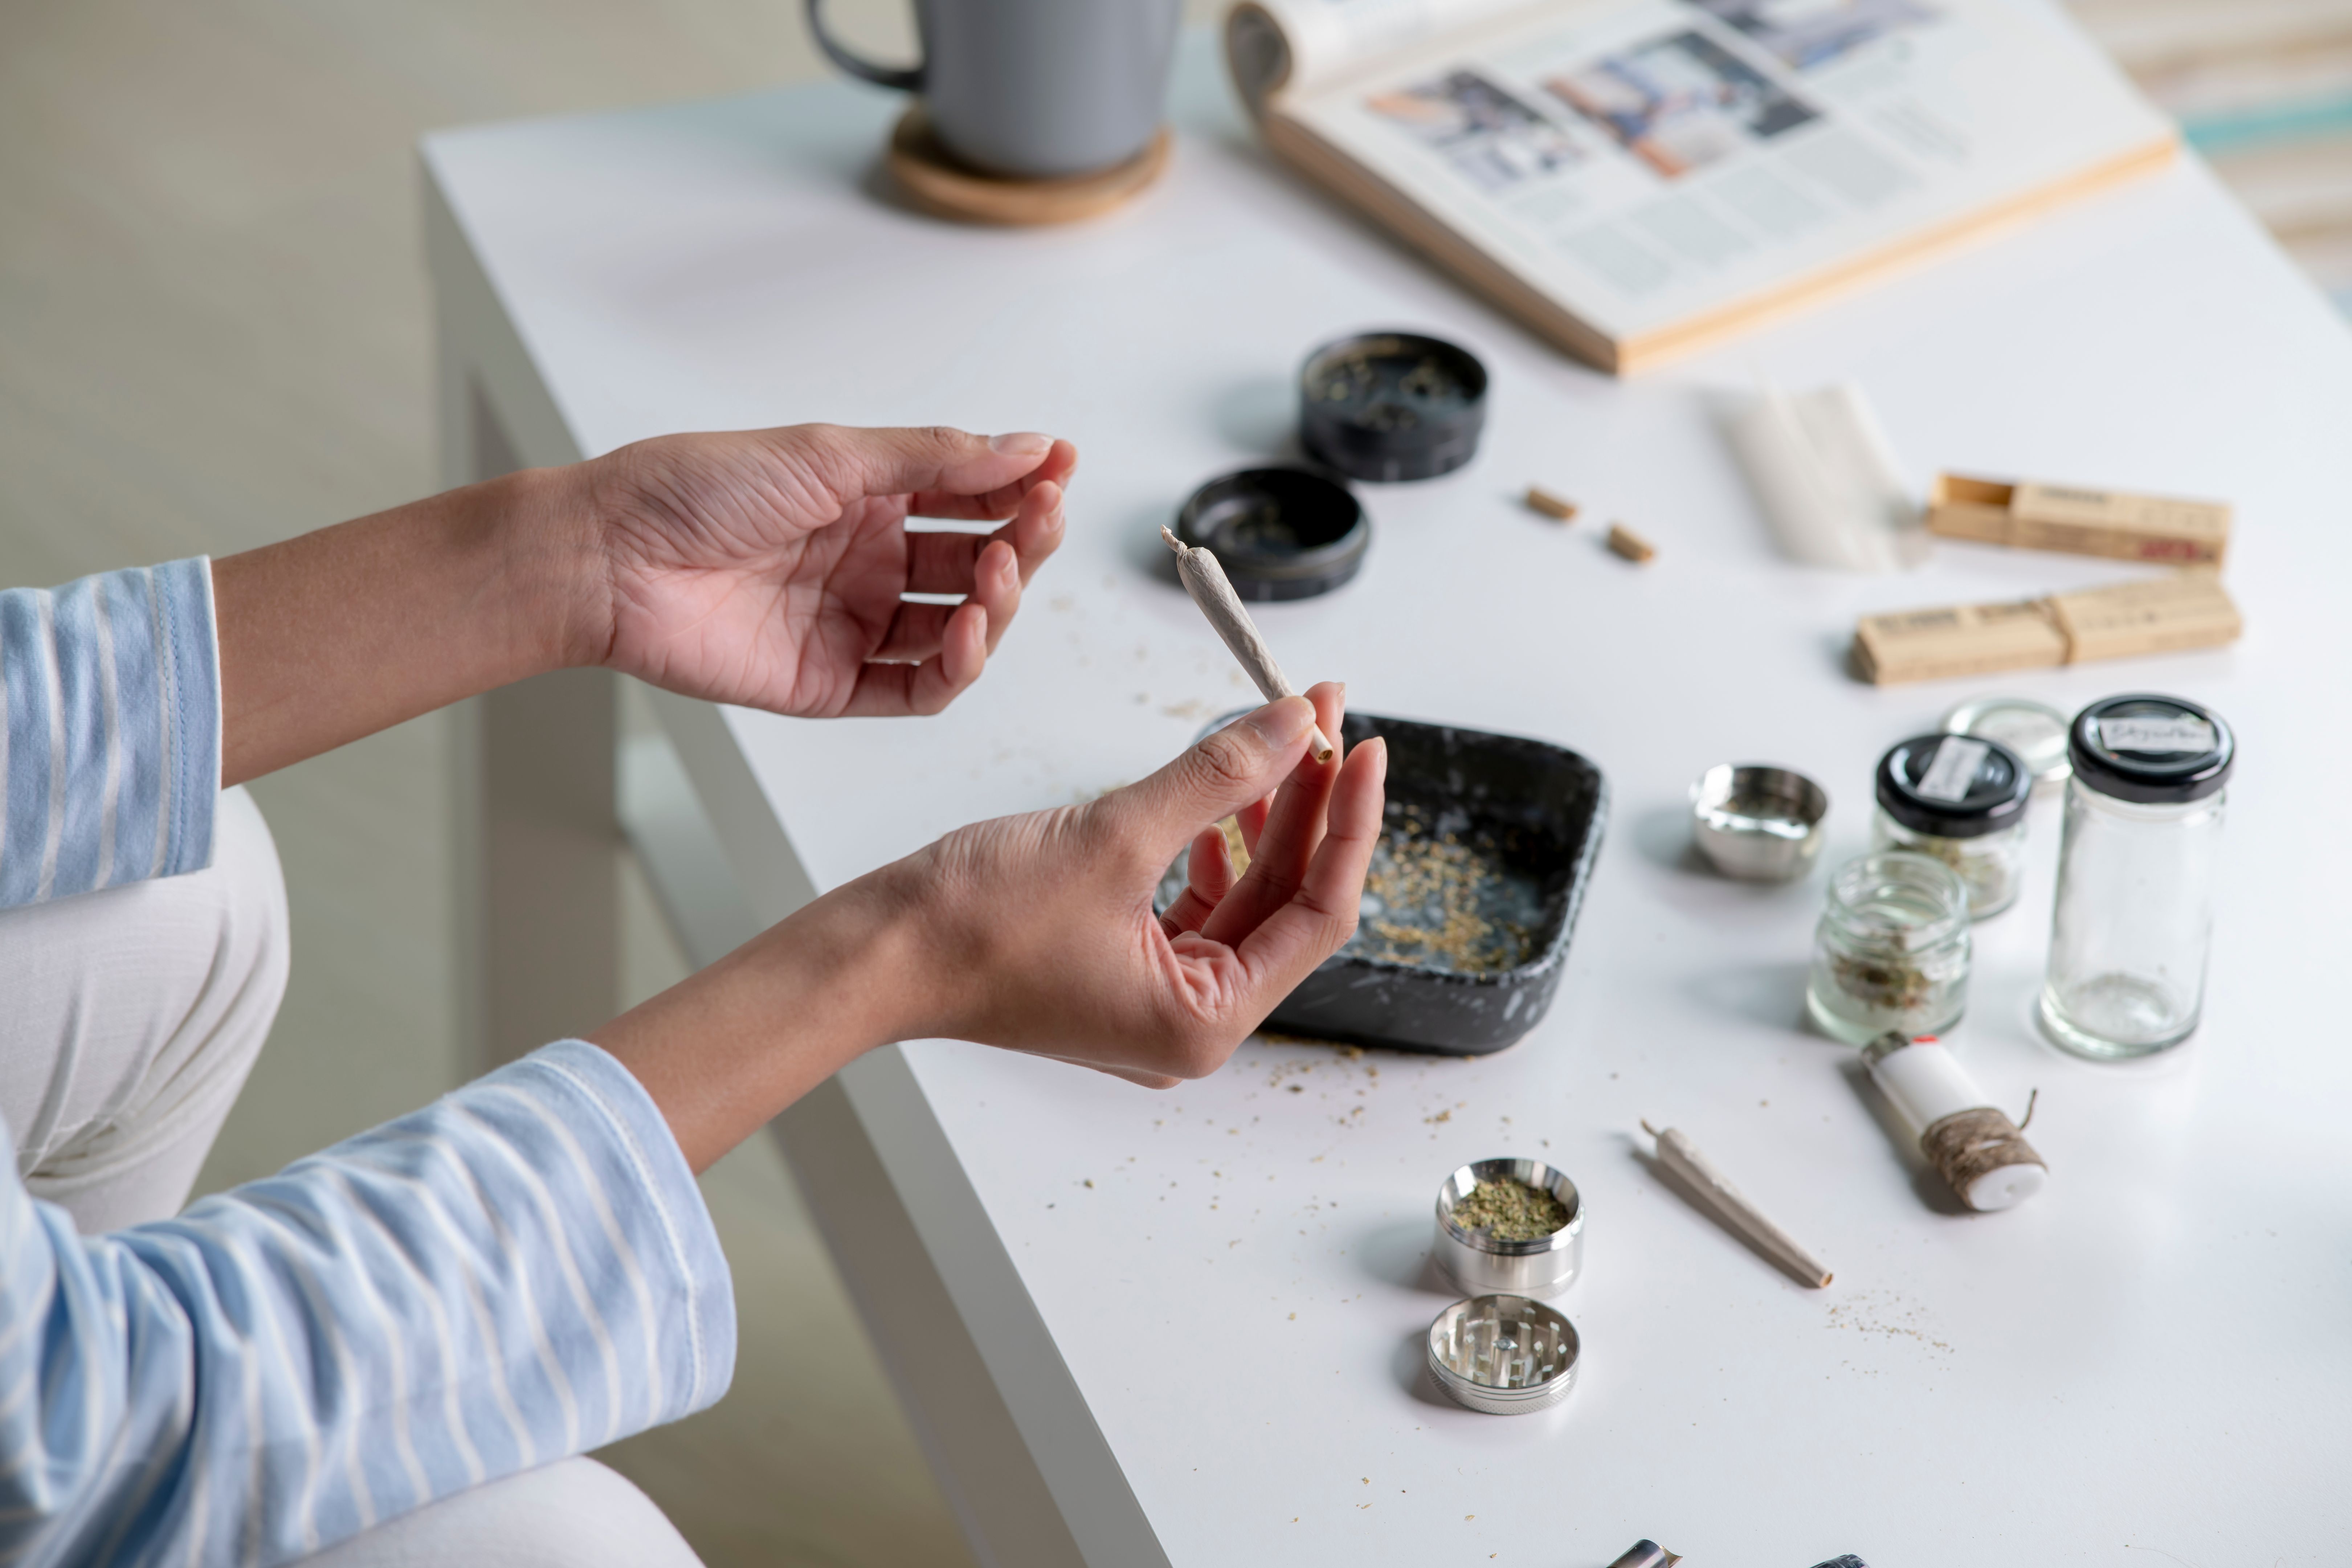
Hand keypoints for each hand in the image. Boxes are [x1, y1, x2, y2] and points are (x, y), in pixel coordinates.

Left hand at [583, 423, 1074, 715]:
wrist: (611, 556)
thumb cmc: (694, 490)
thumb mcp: (827, 453)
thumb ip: (933, 457)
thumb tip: (1027, 445)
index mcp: (867, 500)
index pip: (971, 495)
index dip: (1022, 485)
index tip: (1061, 466)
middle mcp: (869, 563)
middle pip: (978, 562)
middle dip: (1021, 541)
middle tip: (1040, 518)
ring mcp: (855, 625)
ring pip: (962, 628)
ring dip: (998, 602)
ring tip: (997, 573)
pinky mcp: (834, 684)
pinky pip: (919, 688)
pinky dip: (959, 665)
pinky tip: (970, 631)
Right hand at [590, 684, 1385, 1166]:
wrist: (875, 953)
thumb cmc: (974, 922)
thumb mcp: (1116, 836)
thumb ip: (1217, 776)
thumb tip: (1292, 721)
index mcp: (1203, 1022)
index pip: (1320, 914)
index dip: (1349, 822)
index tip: (1361, 743)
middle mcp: (1187, 1024)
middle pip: (1285, 900)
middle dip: (1306, 801)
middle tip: (1317, 710)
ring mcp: (1152, 998)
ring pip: (1242, 893)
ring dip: (1261, 812)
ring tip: (1274, 728)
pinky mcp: (1118, 967)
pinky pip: (1193, 899)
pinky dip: (1211, 839)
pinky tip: (1218, 786)